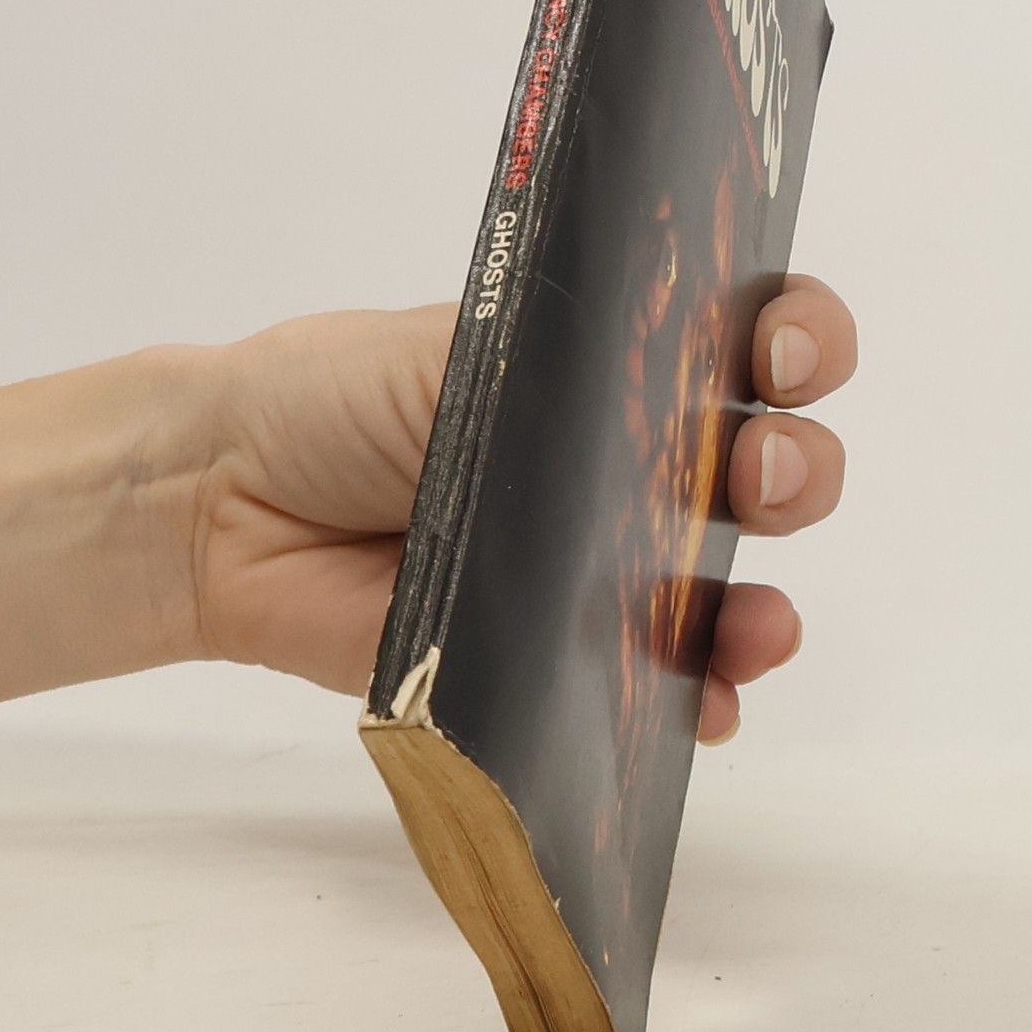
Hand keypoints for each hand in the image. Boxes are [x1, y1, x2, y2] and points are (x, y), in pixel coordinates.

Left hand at [187, 277, 856, 743]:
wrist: (229, 502)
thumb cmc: (337, 395)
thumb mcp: (462, 343)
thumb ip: (573, 368)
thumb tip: (680, 404)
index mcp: (613, 357)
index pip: (749, 333)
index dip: (801, 336)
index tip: (785, 350)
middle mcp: (628, 456)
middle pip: (767, 464)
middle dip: (798, 469)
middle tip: (759, 477)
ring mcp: (601, 562)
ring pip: (729, 585)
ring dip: (766, 604)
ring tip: (755, 621)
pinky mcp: (557, 654)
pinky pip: (656, 683)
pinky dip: (699, 696)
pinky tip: (706, 698)